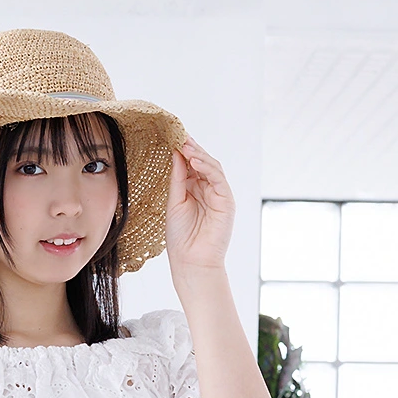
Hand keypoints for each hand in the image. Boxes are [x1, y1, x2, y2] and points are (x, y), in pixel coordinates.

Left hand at [165, 139, 233, 275]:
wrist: (191, 262)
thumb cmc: (180, 238)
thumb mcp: (174, 201)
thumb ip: (178, 178)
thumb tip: (176, 153)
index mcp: (194, 190)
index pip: (191, 165)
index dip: (182, 151)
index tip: (171, 136)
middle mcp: (208, 190)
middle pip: (202, 162)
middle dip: (191, 148)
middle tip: (178, 134)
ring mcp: (219, 195)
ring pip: (211, 167)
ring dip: (198, 154)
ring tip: (185, 145)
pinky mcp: (226, 201)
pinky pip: (218, 178)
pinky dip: (207, 167)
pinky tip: (195, 160)